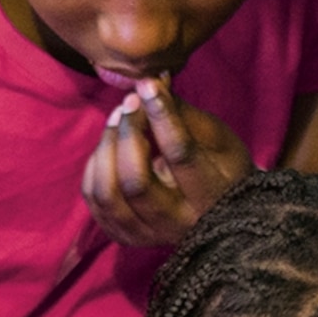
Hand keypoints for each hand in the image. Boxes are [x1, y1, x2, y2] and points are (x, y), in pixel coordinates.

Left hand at [81, 78, 251, 248]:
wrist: (219, 217)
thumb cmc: (222, 170)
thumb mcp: (217, 140)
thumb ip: (184, 114)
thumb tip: (154, 82)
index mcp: (208, 196)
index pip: (179, 154)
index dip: (160, 115)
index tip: (148, 85)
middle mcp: (174, 222)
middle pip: (135, 180)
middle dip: (127, 134)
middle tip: (129, 103)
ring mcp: (144, 233)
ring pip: (108, 194)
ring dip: (106, 149)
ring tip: (117, 120)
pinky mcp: (123, 234)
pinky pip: (94, 199)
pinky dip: (96, 166)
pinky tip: (109, 147)